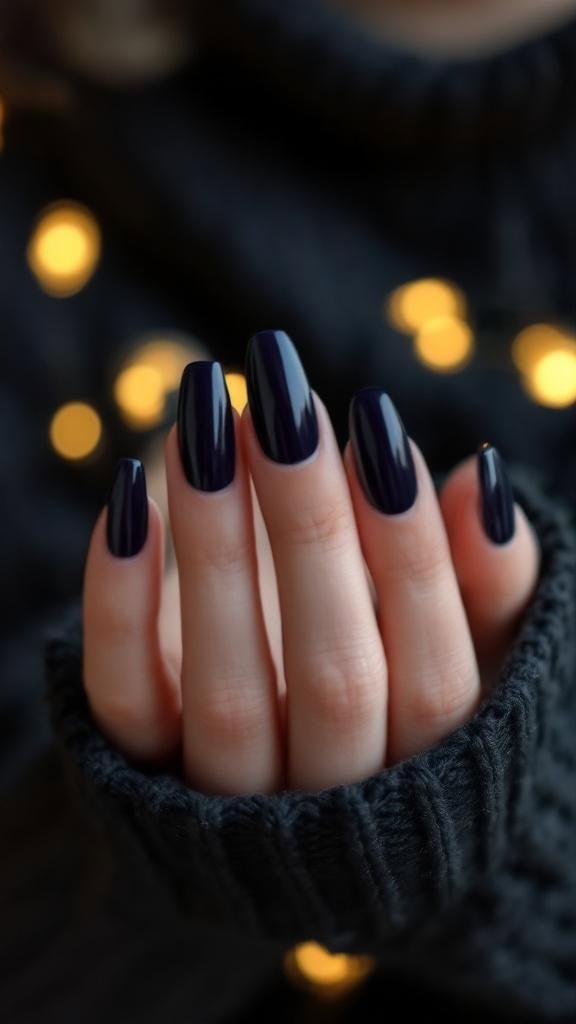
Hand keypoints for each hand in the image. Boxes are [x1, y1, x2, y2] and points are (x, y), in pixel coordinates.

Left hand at [83, 331, 538, 793]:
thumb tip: (481, 481)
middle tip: (285, 404)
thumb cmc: (384, 676)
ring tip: (208, 424)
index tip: (377, 427)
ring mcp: (229, 788)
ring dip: (217, 546)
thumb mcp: (461, 641)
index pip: (432, 674)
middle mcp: (329, 789)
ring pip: (229, 690)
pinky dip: (122, 603)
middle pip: (336, 676)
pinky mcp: (139, 762)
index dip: (411, 550)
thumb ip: (485, 581)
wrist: (272, 780)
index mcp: (423, 766)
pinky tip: (128, 499)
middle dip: (313, 530)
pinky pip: (125, 698)